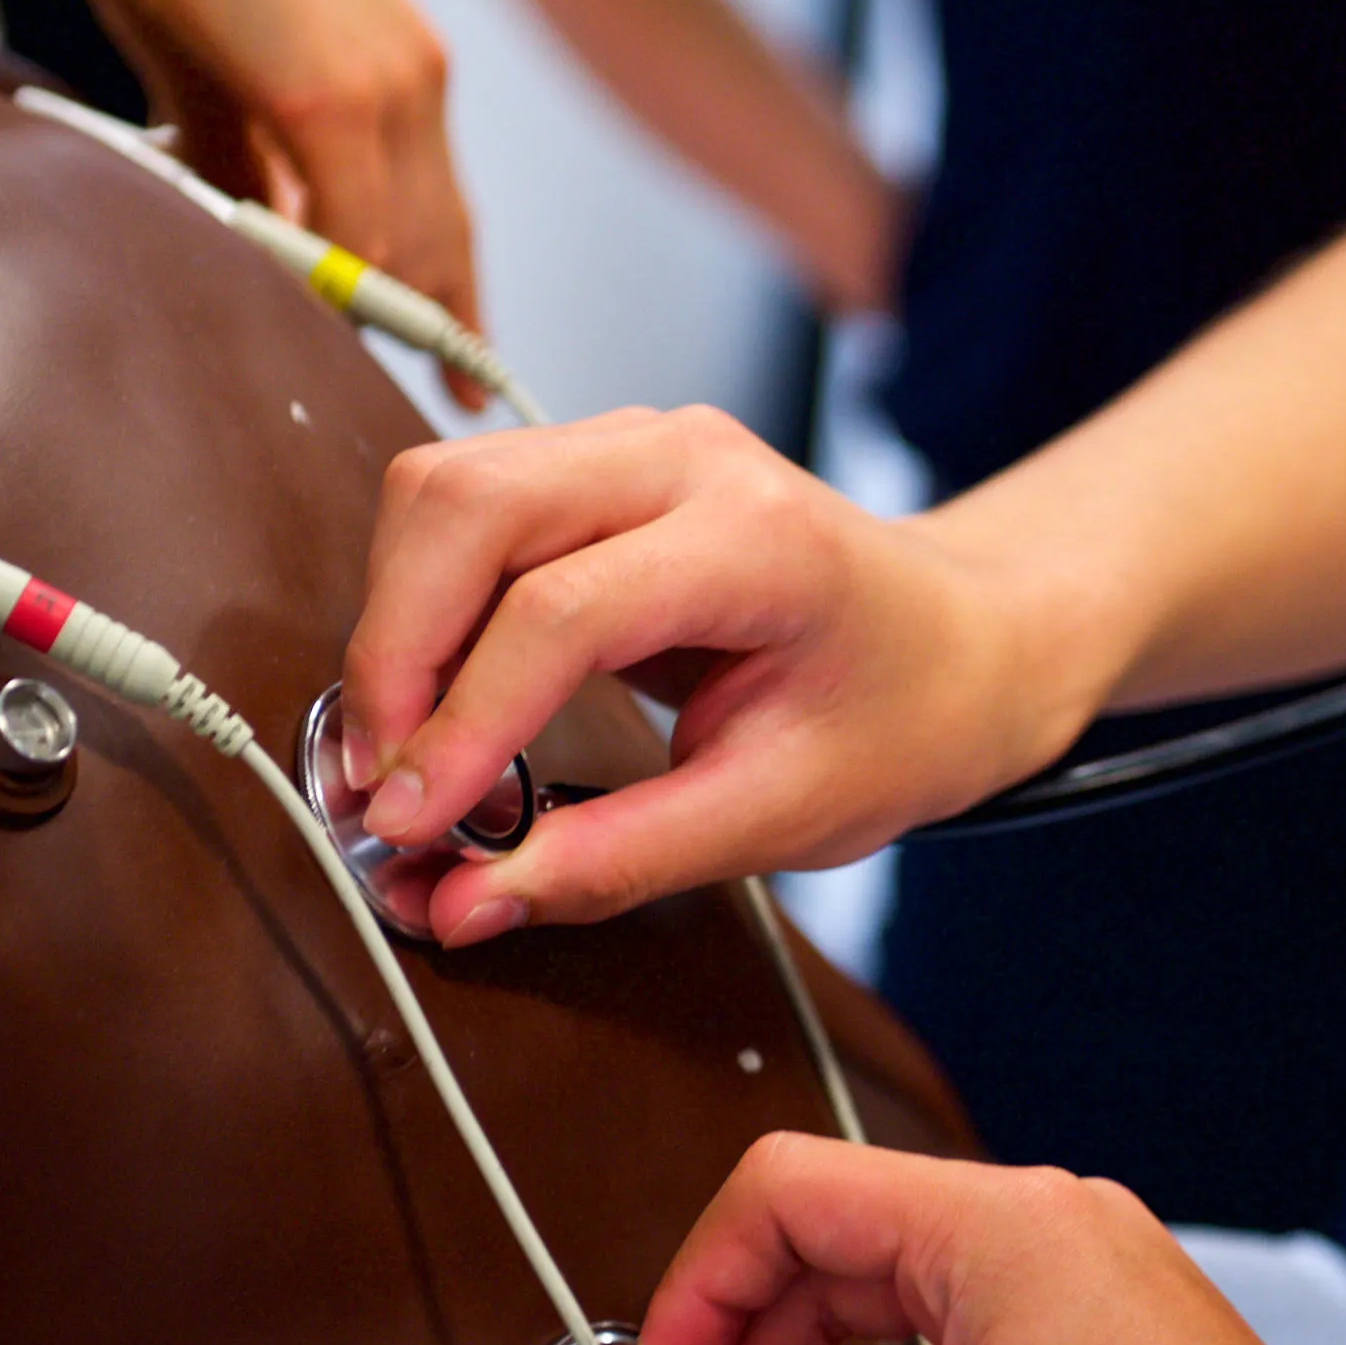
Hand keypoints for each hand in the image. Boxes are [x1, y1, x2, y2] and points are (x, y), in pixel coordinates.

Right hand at [54, 0, 481, 347]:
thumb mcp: (221, 69)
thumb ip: (246, 157)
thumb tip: (249, 227)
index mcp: (400, 71)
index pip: (443, 210)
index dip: (452, 291)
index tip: (461, 360)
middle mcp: (415, 84)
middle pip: (446, 242)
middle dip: (447, 331)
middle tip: (456, 401)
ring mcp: (386, 89)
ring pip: (408, 246)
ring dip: (385, 322)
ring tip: (373, 385)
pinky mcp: (335, 94)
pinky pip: (356, 226)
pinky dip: (342, 287)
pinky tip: (319, 327)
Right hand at [339, 407, 1114, 938]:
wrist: (968, 641)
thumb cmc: (902, 719)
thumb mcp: (782, 817)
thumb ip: (619, 860)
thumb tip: (465, 902)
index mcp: (756, 538)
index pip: (560, 610)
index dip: (463, 724)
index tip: (405, 827)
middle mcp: (683, 458)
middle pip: (466, 506)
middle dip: (393, 653)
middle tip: (378, 791)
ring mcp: (634, 442)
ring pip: (442, 487)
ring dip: (393, 621)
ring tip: (399, 755)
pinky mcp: (596, 463)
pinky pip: (464, 504)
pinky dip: (420, 599)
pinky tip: (437, 700)